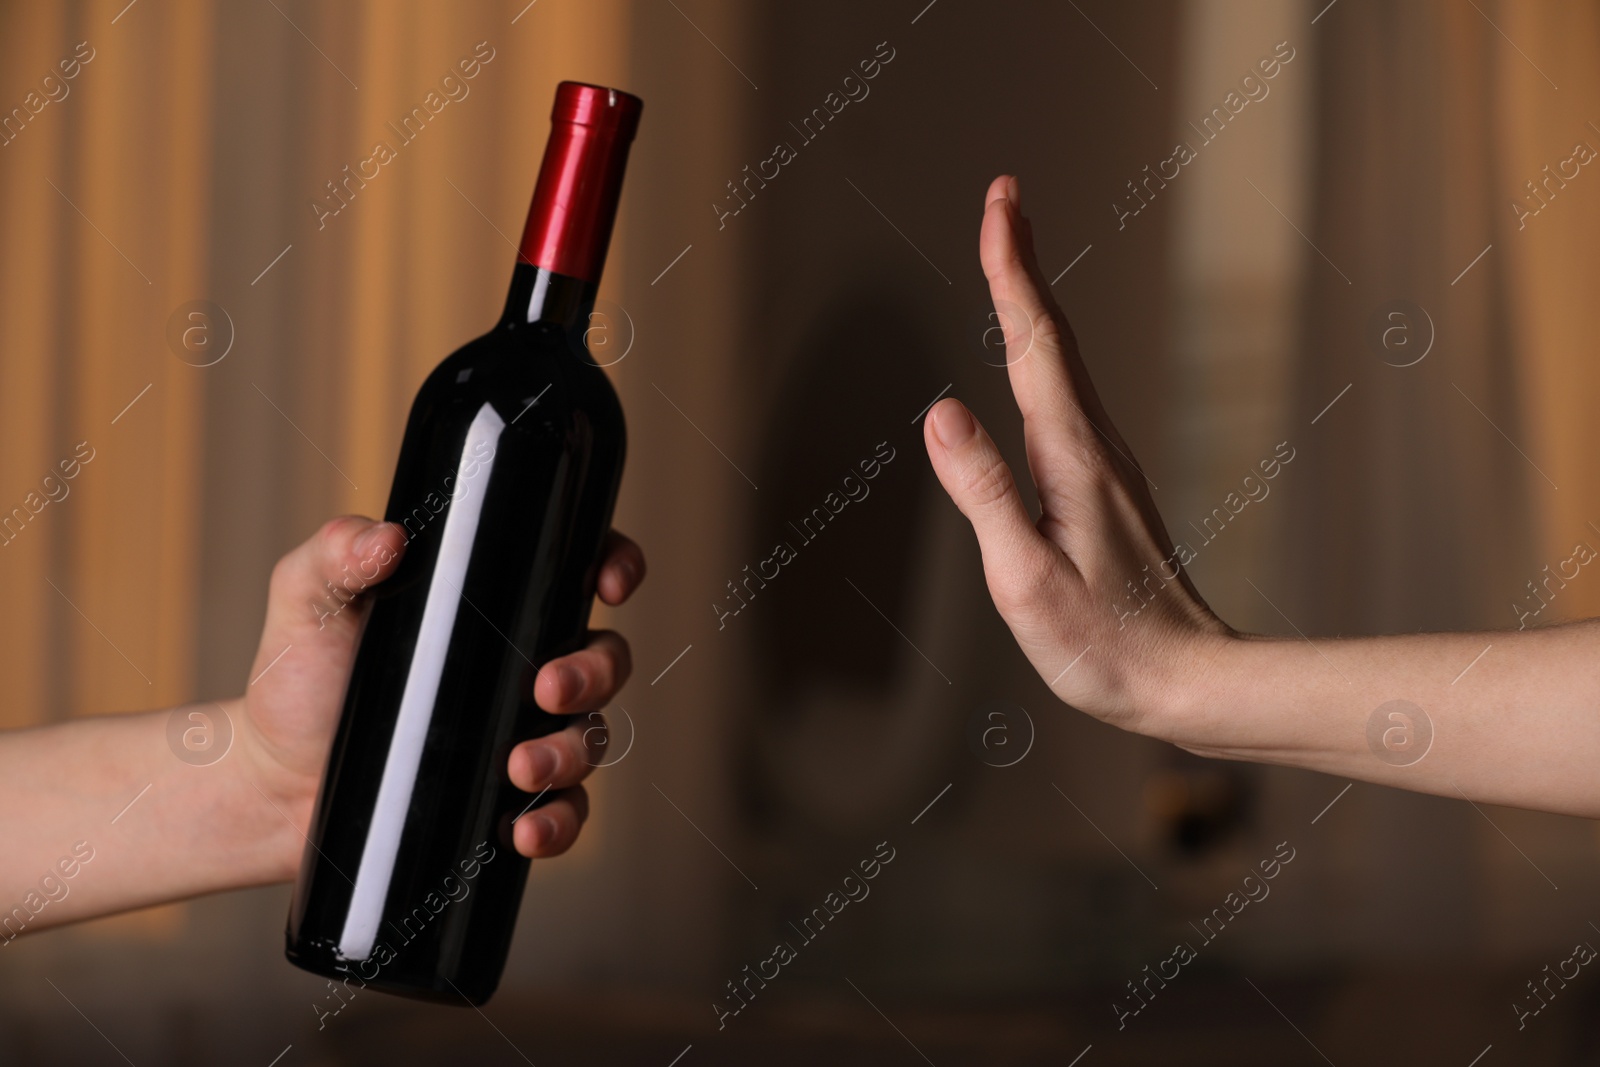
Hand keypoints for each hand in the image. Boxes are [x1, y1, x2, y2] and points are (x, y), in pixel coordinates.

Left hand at [234, 516, 644, 877]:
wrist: (269, 784)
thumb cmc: (298, 682)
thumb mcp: (308, 603)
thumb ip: (334, 555)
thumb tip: (387, 539)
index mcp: (492, 606)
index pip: (576, 571)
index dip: (615, 566)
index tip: (609, 584)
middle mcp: (521, 667)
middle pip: (605, 658)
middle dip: (594, 673)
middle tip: (546, 689)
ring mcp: (522, 736)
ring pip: (592, 737)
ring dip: (571, 754)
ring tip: (521, 768)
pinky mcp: (507, 800)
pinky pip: (567, 814)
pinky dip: (559, 824)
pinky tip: (523, 830)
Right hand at [923, 176, 1230, 741]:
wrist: (1187, 680)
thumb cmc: (1103, 643)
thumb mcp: (1025, 578)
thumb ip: (985, 493)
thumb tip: (940, 410)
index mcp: (1070, 456)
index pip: (1033, 341)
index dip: (1012, 269)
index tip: (1000, 202)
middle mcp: (1094, 445)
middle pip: (1054, 334)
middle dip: (1023, 262)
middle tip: (1004, 198)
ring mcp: (1104, 464)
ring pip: (1065, 361)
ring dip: (1034, 302)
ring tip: (1010, 258)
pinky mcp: (1104, 487)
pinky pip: (1068, 396)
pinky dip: (1044, 353)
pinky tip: (1035, 363)